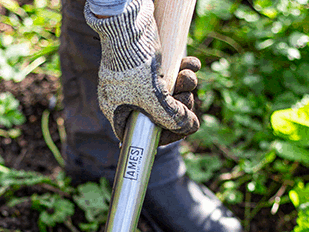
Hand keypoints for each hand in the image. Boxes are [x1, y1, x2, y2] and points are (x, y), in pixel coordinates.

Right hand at [85, 0, 199, 144]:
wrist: (128, 19)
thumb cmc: (133, 62)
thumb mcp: (153, 98)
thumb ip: (171, 118)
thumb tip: (190, 127)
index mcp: (117, 111)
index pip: (141, 135)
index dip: (165, 134)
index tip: (181, 128)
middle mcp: (125, 98)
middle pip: (159, 114)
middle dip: (179, 104)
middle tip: (185, 95)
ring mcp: (136, 79)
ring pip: (168, 93)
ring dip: (185, 85)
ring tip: (188, 74)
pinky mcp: (148, 62)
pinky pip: (169, 73)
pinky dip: (184, 69)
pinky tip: (191, 63)